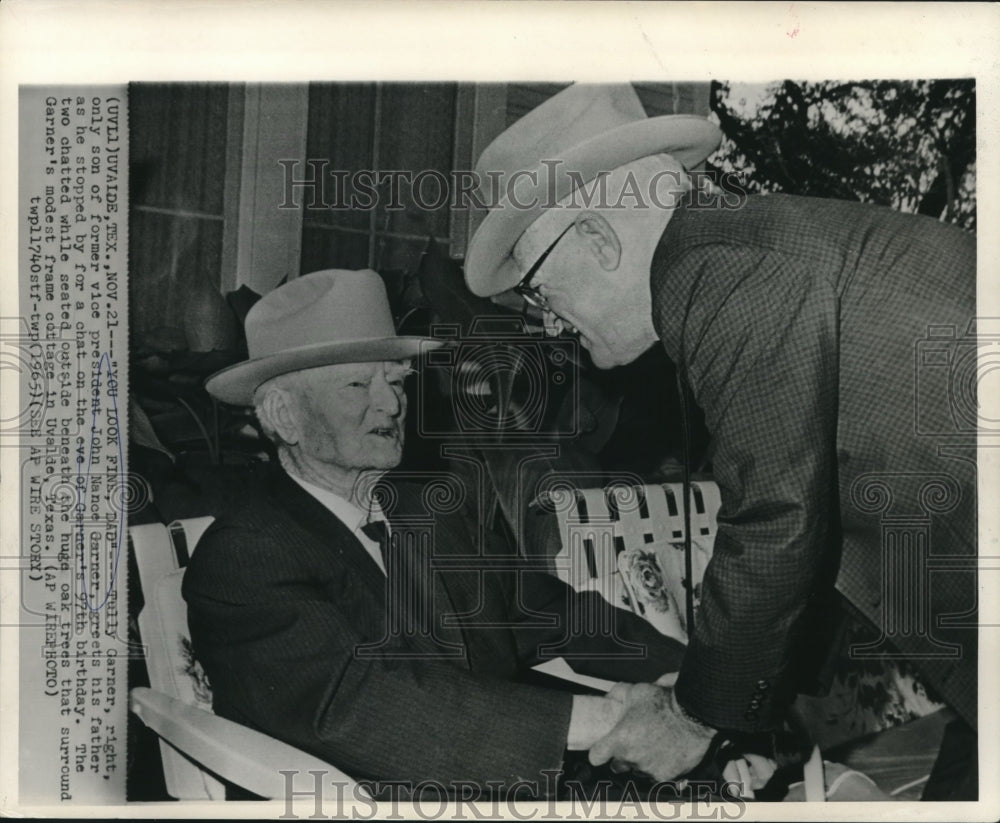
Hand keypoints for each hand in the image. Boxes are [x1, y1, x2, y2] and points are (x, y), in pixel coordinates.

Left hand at [588, 682, 715, 780]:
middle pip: (617, 765)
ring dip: (642, 762)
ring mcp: (649, 769)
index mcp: (620, 740)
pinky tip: (666, 753)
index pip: (596, 757)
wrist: (693, 714)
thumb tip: (611, 695)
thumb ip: (619, 694)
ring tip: (653, 745)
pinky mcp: (666, 776)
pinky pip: (657, 775)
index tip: (603, 749)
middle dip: (622, 756)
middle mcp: (632, 758)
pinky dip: (660, 767)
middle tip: (634, 742)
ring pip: (638, 771)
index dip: (599, 752)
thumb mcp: (636, 691)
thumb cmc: (665, 702)